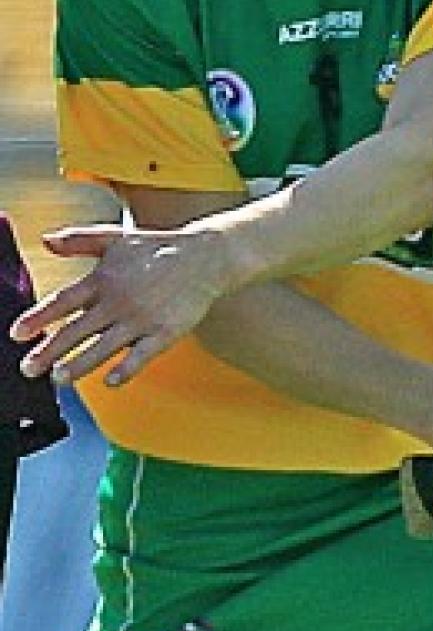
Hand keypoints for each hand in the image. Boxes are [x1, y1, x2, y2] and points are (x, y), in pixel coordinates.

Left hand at [9, 224, 236, 385]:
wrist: (204, 258)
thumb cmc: (157, 248)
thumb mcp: (115, 238)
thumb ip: (79, 240)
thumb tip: (45, 240)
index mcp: (103, 279)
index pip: (63, 302)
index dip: (38, 319)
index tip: (18, 335)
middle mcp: (118, 301)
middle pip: (77, 331)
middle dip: (49, 352)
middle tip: (28, 369)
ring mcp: (142, 319)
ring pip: (104, 347)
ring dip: (79, 365)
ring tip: (59, 379)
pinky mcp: (166, 332)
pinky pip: (142, 355)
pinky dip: (127, 368)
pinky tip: (111, 382)